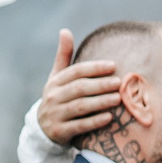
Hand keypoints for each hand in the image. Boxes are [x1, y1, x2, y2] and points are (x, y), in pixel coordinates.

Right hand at [38, 29, 124, 147]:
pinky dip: (94, 122)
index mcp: (55, 82)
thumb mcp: (57, 78)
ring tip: (118, 98)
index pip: (76, 71)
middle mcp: (53, 97)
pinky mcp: (59, 132)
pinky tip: (109, 118)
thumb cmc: (57, 98)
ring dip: (100, 102)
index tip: (113, 65)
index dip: (94, 67)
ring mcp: (55, 115)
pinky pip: (79, 126)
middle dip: (100, 85)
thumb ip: (63, 56)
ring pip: (80, 106)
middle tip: (119, 82)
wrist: (42, 129)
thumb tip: (65, 30)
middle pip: (79, 88)